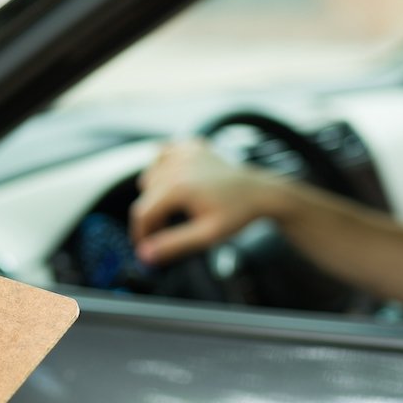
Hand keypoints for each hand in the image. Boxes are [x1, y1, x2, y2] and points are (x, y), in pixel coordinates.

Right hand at [130, 140, 286, 264]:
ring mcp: (184, 153)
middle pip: (145, 196)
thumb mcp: (207, 235)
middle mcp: (177, 165)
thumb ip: (173, 245)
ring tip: (174, 208)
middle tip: (166, 232)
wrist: (261, 192)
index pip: (143, 213)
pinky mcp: (192, 147)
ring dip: (155, 193)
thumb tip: (146, 255)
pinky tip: (174, 179)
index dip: (141, 234)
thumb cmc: (238, 213)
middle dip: (151, 217)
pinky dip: (163, 166)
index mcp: (178, 187)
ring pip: (150, 175)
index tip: (147, 248)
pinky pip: (164, 153)